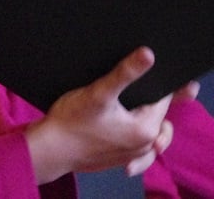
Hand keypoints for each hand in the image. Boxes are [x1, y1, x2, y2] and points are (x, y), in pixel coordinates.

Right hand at [27, 47, 193, 181]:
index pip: (164, 97)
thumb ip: (125, 73)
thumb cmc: (71, 122)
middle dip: (149, 97)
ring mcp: (135, 156)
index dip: (156, 80)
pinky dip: (140, 140)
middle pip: (157, 112)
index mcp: (146, 128)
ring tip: (128, 103)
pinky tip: (127, 133)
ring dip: (145, 116)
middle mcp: (146, 145)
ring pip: (151, 129)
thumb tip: (149, 54)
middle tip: (128, 84)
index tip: (147, 67)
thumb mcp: (98, 92)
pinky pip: (141, 147)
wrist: (50, 151)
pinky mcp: (123, 160)